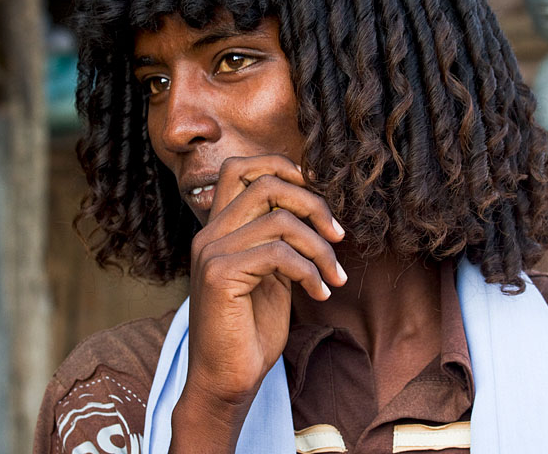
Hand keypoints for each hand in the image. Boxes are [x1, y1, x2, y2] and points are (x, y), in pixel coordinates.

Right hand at [170, 155, 345, 451]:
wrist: (227, 381)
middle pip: (266, 184)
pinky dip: (310, 271)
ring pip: (280, 220)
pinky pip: (279, 254)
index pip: (240, 169)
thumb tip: (315, 210)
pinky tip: (320, 294)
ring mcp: (210, 253)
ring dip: (320, 247)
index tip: (316, 193)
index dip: (281, 166)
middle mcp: (209, 234)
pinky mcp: (219, 276)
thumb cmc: (251, 330)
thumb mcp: (271, 274)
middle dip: (313, 204)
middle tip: (338, 235)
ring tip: (335, 275)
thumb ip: (281, 240)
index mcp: (219, 229)